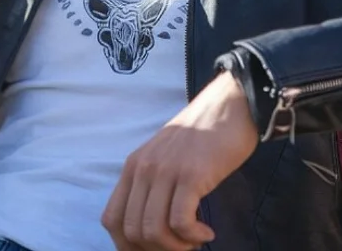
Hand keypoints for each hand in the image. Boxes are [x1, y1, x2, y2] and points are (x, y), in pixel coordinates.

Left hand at [102, 71, 258, 250]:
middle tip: (181, 245)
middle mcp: (143, 169)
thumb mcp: (165, 157)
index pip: (111, 219)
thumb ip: (152, 185)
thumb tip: (150, 230)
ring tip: (194, 240)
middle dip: (156, 249)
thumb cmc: (202, 137)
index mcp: (133, 166)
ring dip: (176, 246)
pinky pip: (180, 222)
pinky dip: (193, 236)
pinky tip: (208, 232)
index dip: (128, 245)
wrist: (230, 105)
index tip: (154, 249)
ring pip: (153, 230)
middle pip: (132, 231)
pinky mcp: (191, 175)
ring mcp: (165, 171)